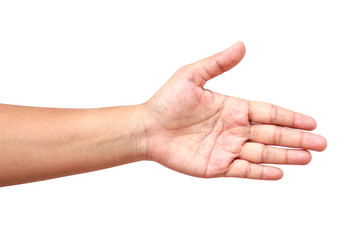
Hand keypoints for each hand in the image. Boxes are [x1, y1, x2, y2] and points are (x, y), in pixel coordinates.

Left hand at [142, 42, 326, 179]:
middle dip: (297, 138)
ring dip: (286, 155)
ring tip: (307, 157)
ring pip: (262, 153)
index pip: (268, 113)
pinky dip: (261, 171)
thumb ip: (218, 64)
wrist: (147, 128)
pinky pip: (243, 169)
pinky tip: (278, 172)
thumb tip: (241, 45)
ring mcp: (226, 148)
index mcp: (232, 108)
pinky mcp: (216, 165)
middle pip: (272, 134)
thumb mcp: (192, 75)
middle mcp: (234, 129)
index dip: (290, 118)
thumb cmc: (167, 102)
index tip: (310, 122)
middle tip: (321, 143)